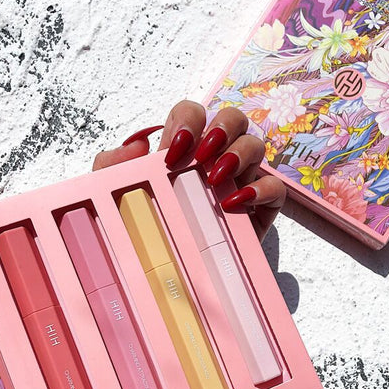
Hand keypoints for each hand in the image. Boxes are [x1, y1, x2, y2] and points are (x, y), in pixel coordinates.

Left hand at [93, 100, 285, 241]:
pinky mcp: (259, 207)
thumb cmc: (152, 230)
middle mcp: (216, 158)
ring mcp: (240, 180)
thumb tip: (136, 145)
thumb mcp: (121, 198)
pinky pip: (275, 187)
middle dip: (221, 128)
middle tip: (201, 157)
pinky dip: (260, 189)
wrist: (179, 274)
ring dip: (239, 154)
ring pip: (255, 145)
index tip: (174, 151)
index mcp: (185, 150)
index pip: (194, 114)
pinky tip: (234, 203)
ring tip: (214, 179)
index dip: (189, 121)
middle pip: (232, 118)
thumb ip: (113, 167)